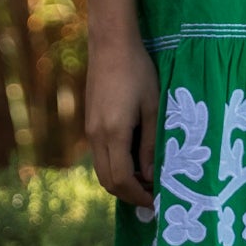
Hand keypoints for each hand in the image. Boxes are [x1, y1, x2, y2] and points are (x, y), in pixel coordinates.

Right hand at [85, 31, 159, 207]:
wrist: (111, 45)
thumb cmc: (138, 72)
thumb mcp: (152, 108)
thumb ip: (150, 144)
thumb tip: (150, 175)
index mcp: (113, 133)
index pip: (121, 179)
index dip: (138, 195)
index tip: (156, 200)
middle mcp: (96, 136)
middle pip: (107, 180)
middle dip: (128, 194)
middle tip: (152, 196)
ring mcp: (90, 130)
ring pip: (101, 170)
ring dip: (121, 181)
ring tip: (145, 181)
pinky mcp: (90, 123)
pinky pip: (100, 156)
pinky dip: (114, 167)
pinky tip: (134, 161)